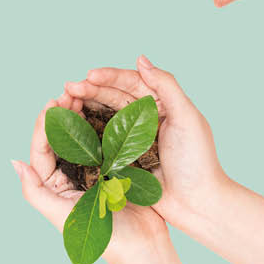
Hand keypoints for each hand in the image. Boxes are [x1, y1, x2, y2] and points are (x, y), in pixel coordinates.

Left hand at [13, 97, 180, 263]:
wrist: (145, 246)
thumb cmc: (105, 237)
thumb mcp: (62, 215)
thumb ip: (35, 191)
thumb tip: (15, 163)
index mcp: (54, 184)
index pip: (42, 149)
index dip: (45, 125)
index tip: (51, 103)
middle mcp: (70, 173)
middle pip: (61, 137)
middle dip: (62, 113)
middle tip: (68, 92)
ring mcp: (92, 167)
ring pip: (81, 133)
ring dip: (79, 112)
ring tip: (81, 93)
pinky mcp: (114, 164)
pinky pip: (103, 137)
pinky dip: (100, 120)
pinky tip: (101, 105)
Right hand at [62, 56, 229, 232]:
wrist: (197, 204)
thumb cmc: (197, 161)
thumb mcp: (187, 118)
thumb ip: (166, 86)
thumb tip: (141, 59)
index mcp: (162, 103)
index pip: (131, 82)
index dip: (110, 76)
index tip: (90, 75)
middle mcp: (145, 117)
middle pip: (113, 96)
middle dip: (90, 89)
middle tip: (69, 87)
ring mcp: (132, 138)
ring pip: (103, 114)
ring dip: (84, 106)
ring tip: (65, 100)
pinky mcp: (122, 157)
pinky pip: (100, 139)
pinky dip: (85, 129)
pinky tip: (71, 123)